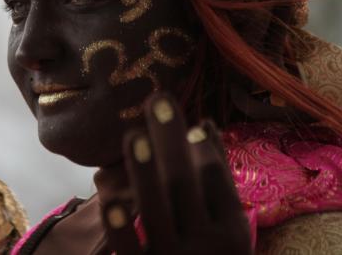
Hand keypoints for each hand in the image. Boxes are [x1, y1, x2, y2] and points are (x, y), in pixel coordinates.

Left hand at [100, 93, 251, 254]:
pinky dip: (122, 228)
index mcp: (231, 230)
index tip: (184, 117)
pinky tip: (110, 201)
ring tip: (134, 134)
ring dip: (145, 172)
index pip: (214, 178)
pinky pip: (130, 252)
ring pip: (157, 211)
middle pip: (185, 184)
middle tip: (158, 100)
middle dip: (171, 141)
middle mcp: (207, 246)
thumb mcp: (226, 224)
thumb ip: (214, 177)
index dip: (200, 147)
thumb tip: (203, 124)